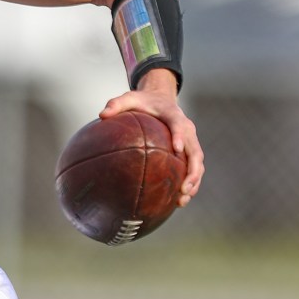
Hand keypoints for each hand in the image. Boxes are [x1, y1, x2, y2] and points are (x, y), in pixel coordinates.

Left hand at [100, 68, 204, 206]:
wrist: (160, 99)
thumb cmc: (143, 101)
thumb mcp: (129, 98)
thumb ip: (116, 104)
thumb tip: (101, 115)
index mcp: (174, 115)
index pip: (179, 126)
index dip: (180, 137)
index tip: (177, 149)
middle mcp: (187, 129)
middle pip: (196, 152)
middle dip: (192, 171)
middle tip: (183, 188)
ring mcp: (190, 141)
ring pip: (197, 164)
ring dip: (193, 182)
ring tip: (182, 199)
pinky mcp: (188, 150)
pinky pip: (192, 168)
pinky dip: (189, 183)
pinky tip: (177, 200)